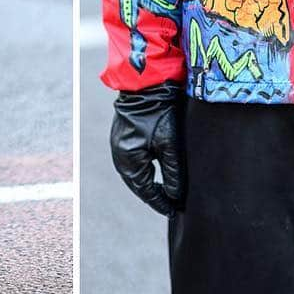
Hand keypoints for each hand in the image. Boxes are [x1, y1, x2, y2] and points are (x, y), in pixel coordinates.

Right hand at [110, 80, 184, 215]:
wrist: (147, 82)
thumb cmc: (158, 111)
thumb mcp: (169, 144)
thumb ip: (173, 173)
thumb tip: (174, 196)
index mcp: (129, 161)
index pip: (145, 191)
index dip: (160, 203)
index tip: (173, 211)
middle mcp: (119, 155)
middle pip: (138, 184)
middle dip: (154, 194)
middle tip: (171, 204)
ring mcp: (119, 144)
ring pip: (135, 172)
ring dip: (149, 182)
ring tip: (165, 190)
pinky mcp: (122, 135)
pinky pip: (132, 160)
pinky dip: (144, 168)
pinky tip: (155, 169)